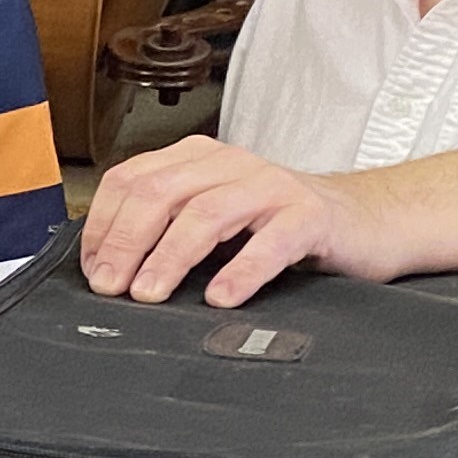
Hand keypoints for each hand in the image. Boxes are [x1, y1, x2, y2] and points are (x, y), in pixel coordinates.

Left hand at [77, 137, 400, 308]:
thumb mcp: (215, 219)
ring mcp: (271, 186)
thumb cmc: (279, 225)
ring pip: (207, 214)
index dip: (104, 226)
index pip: (131, 180)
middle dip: (126, 242)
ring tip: (151, 293)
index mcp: (197, 160)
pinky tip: (221, 297)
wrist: (364, 220)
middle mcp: (230, 164)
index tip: (93, 270)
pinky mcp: (310, 216)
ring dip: (171, 257)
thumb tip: (109, 269)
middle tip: (111, 286)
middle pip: (160, 193)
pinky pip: (271, 242)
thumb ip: (168, 229)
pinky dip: (241, 270)